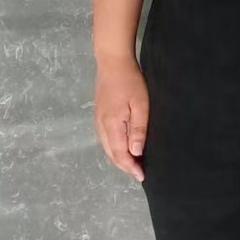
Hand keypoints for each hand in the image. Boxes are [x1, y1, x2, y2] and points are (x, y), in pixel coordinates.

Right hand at [95, 57, 149, 182]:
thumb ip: (138, 129)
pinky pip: (105, 139)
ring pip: (107, 147)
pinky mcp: (99, 115)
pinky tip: (123, 148)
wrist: (112, 63)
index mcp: (112, 125)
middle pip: (111, 154)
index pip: (120, 154)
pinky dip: (114, 149)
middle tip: (139, 173)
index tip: (142, 176)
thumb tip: (136, 152)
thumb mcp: (140, 104)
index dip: (131, 167)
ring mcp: (98, 121)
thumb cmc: (130, 82)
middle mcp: (101, 126)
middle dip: (125, 166)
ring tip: (133, 164)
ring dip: (119, 158)